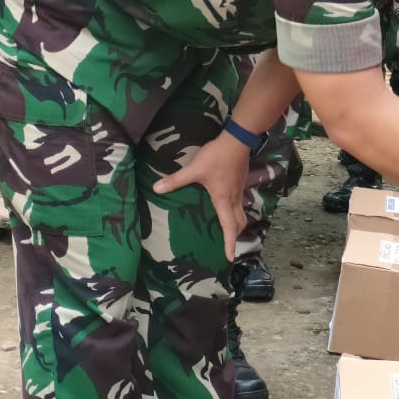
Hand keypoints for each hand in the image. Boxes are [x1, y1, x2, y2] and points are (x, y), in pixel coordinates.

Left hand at [153, 132, 249, 261]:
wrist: (237, 141)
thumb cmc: (217, 158)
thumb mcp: (194, 170)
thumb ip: (176, 180)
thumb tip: (157, 189)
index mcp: (223, 201)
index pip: (229, 228)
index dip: (230, 244)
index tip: (229, 258)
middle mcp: (233, 199)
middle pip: (239, 223)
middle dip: (234, 236)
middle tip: (228, 246)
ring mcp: (238, 191)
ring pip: (240, 214)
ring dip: (235, 225)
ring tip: (227, 231)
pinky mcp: (239, 183)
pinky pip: (239, 204)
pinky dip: (235, 213)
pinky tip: (225, 207)